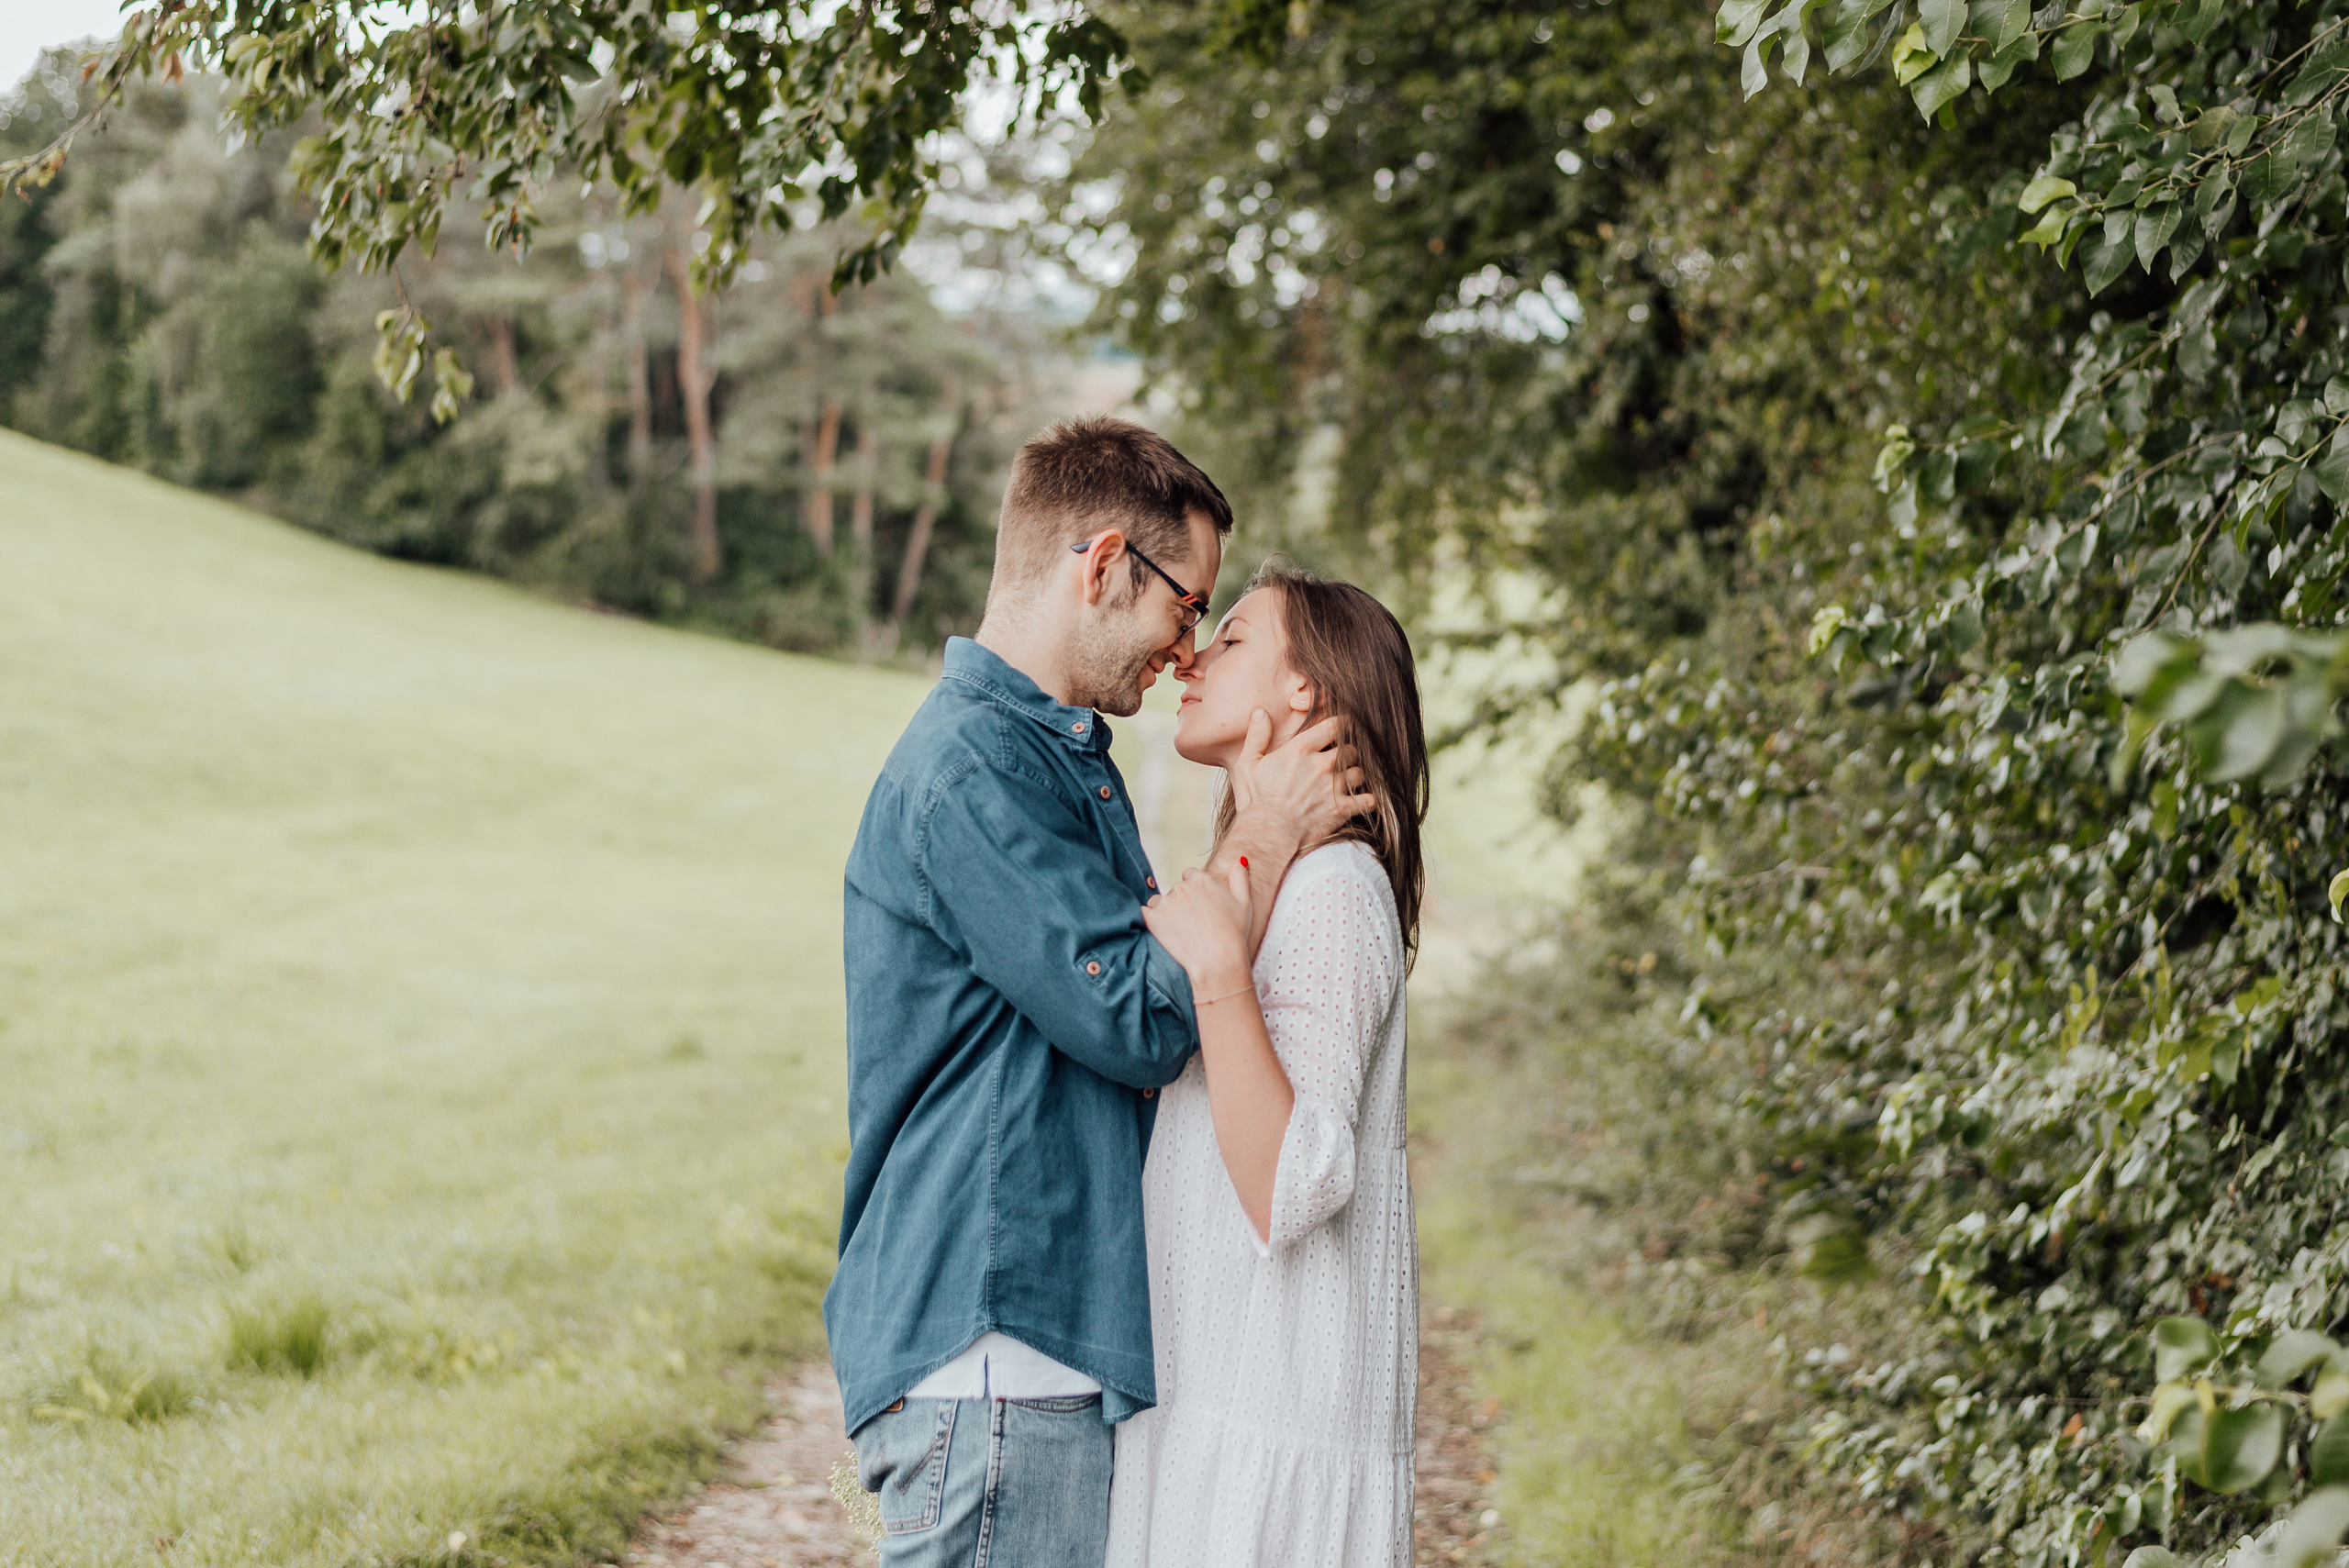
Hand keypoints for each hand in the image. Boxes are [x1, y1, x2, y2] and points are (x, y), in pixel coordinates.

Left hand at [1141, 860, 1253, 994]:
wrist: (1218, 961)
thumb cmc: (1234, 934)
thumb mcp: (1244, 902)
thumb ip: (1239, 877)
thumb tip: (1239, 859)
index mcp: (1201, 879)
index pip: (1189, 875)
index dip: (1194, 891)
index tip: (1200, 908)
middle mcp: (1181, 887)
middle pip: (1175, 889)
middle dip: (1181, 903)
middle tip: (1193, 924)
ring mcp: (1165, 902)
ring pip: (1159, 901)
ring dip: (1165, 912)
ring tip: (1180, 931)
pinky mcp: (1153, 918)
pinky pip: (1145, 913)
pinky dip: (1152, 920)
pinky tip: (1165, 932)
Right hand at [1227, 710, 1374, 846]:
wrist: (1267, 834)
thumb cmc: (1256, 801)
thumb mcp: (1248, 764)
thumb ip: (1257, 736)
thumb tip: (1261, 713)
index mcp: (1300, 749)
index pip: (1333, 726)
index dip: (1340, 726)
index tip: (1341, 729)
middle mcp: (1321, 764)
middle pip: (1350, 749)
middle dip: (1346, 754)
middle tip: (1340, 762)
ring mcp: (1334, 787)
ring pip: (1359, 772)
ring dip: (1355, 776)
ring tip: (1347, 782)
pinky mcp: (1342, 809)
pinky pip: (1368, 800)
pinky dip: (1368, 800)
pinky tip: (1362, 801)